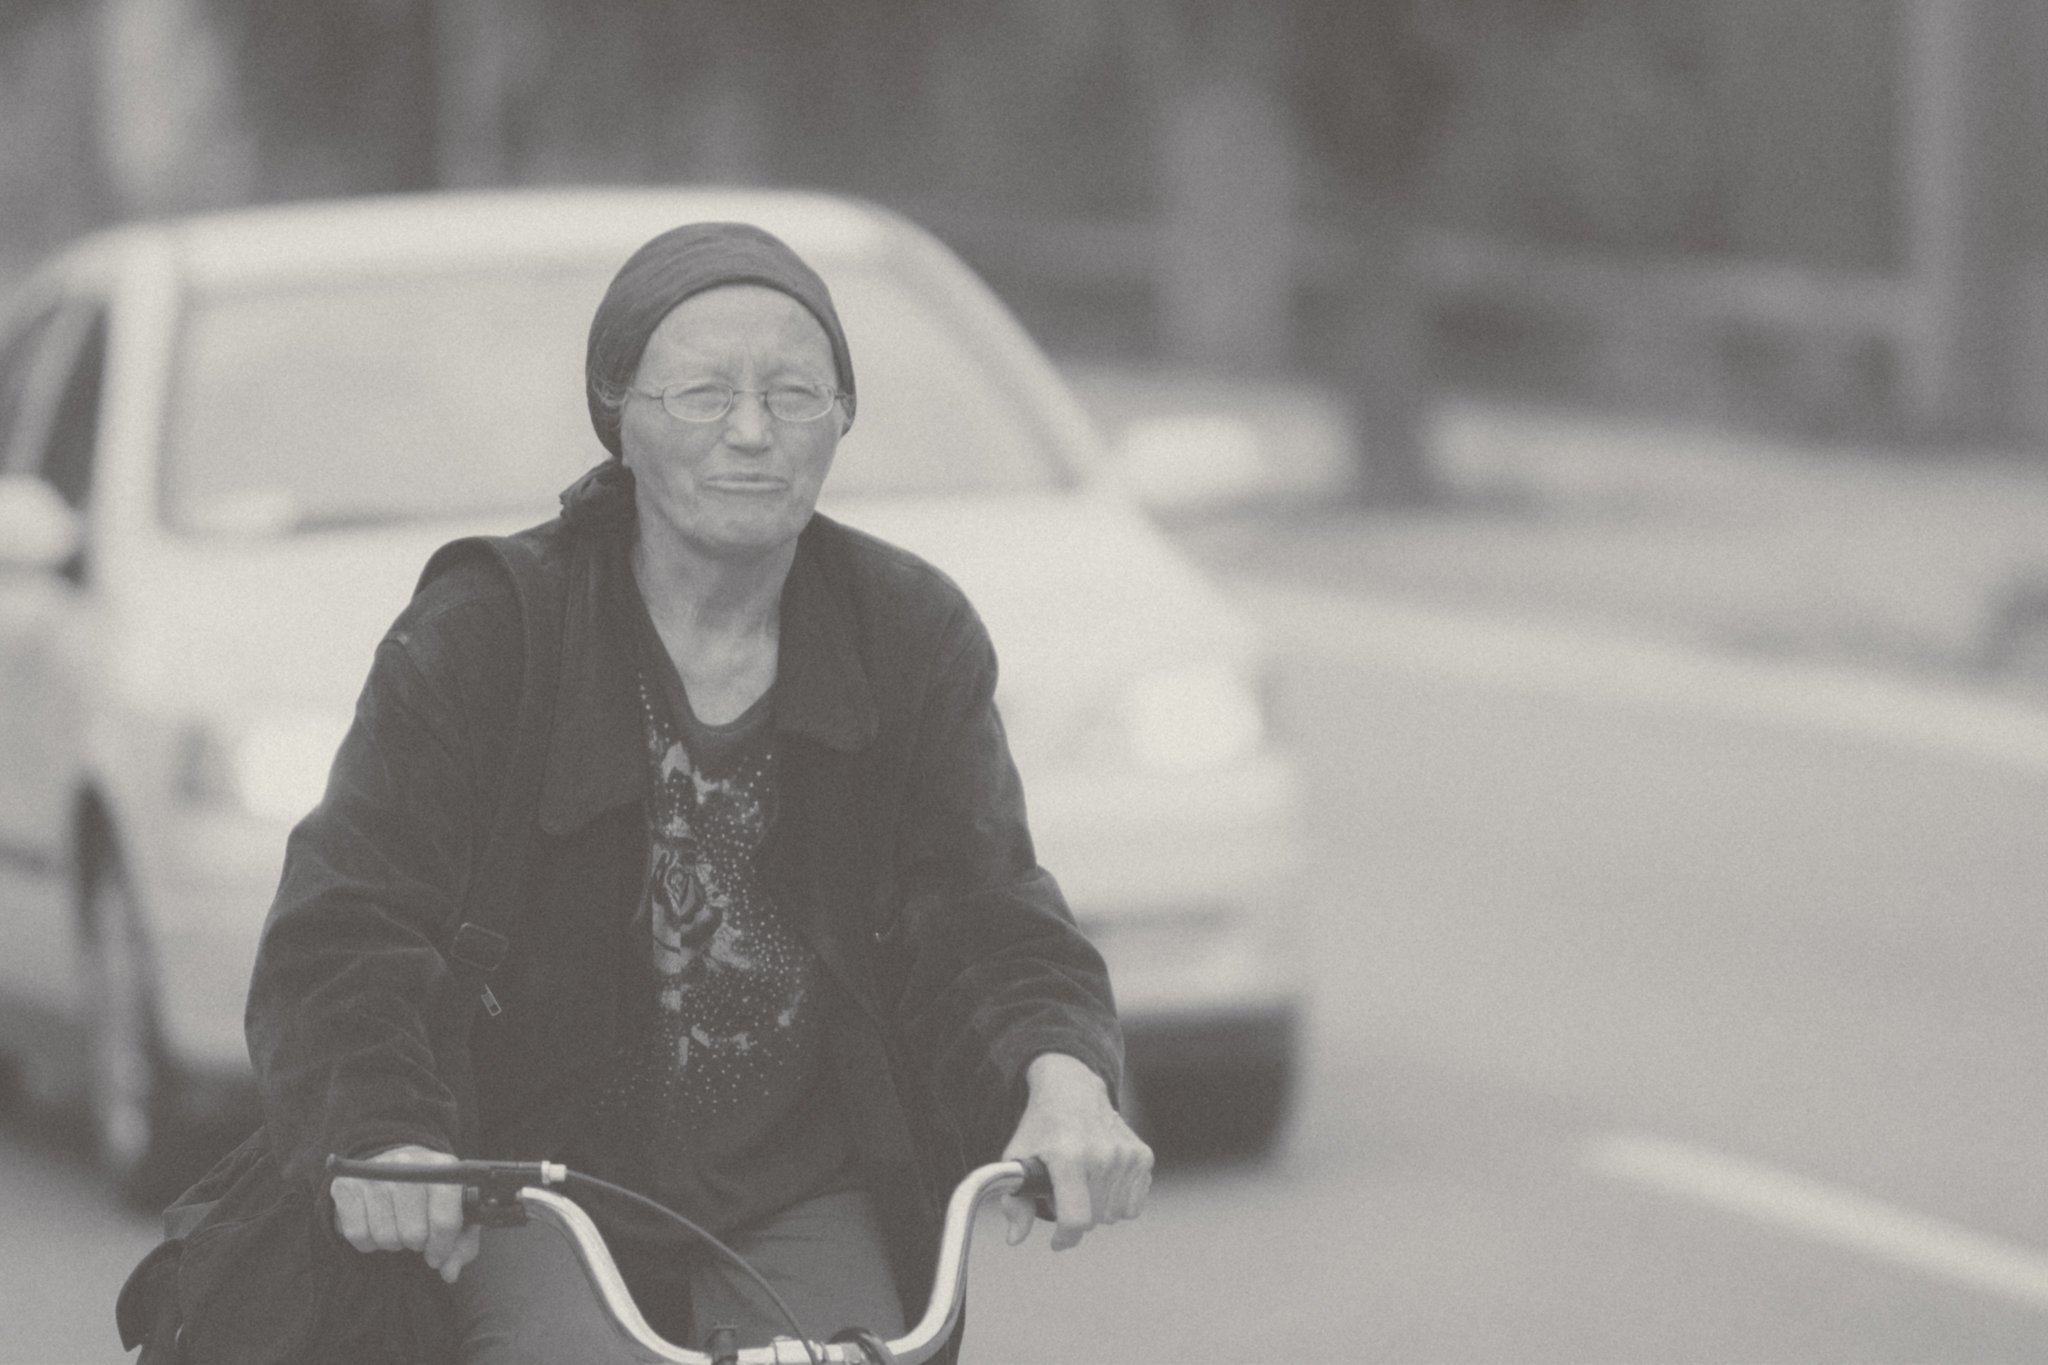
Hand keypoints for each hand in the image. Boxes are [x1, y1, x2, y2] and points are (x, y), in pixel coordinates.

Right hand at [329, 1143, 480, 1283]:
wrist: (393, 1163)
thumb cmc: (429, 1193)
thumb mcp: (455, 1210)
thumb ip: (461, 1244)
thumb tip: (449, 1273)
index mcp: (443, 1168)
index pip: (444, 1219)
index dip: (442, 1247)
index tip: (437, 1256)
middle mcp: (408, 1165)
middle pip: (413, 1234)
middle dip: (417, 1243)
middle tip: (415, 1234)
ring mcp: (375, 1174)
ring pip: (385, 1237)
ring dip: (393, 1242)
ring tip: (397, 1225)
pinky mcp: (347, 1186)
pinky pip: (358, 1235)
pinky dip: (368, 1241)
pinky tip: (376, 1223)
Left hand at [1001, 1053, 1152, 1250]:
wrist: (1072, 1088)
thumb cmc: (1041, 1127)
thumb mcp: (1017, 1158)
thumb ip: (1015, 1201)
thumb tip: (1015, 1238)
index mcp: (1068, 1158)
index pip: (1076, 1219)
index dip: (1065, 1237)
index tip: (1058, 1240)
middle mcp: (1102, 1156)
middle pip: (1095, 1220)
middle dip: (1078, 1216)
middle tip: (1065, 1194)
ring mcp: (1126, 1155)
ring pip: (1116, 1215)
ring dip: (1099, 1208)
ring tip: (1083, 1184)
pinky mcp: (1143, 1155)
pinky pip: (1134, 1204)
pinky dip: (1119, 1200)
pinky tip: (1103, 1179)